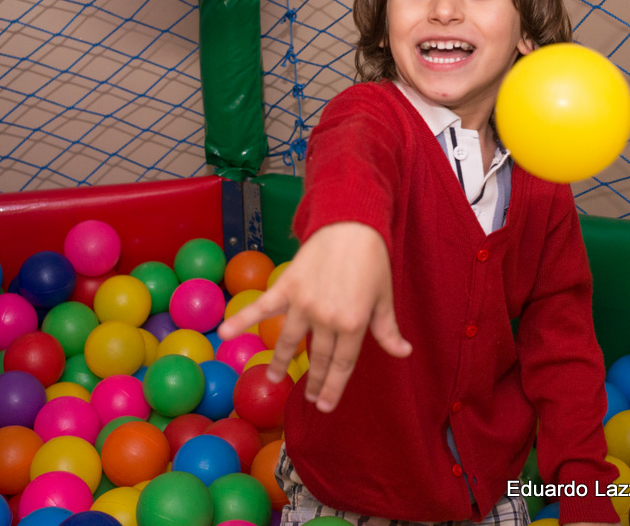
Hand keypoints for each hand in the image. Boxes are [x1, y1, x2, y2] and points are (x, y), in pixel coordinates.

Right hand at [217, 221, 411, 411]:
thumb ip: (387, 329)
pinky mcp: (287, 287)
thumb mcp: (384, 297)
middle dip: (314, 381)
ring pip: (290, 341)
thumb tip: (403, 353)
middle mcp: (326, 319)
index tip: (325, 405)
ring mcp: (304, 304)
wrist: (351, 224)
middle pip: (318, 357)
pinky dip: (242, 320)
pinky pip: (262, 307)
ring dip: (282, 362)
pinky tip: (225, 333)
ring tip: (274, 377)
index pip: (342, 364)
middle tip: (309, 398)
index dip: (334, 387)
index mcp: (353, 324)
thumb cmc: (372, 260)